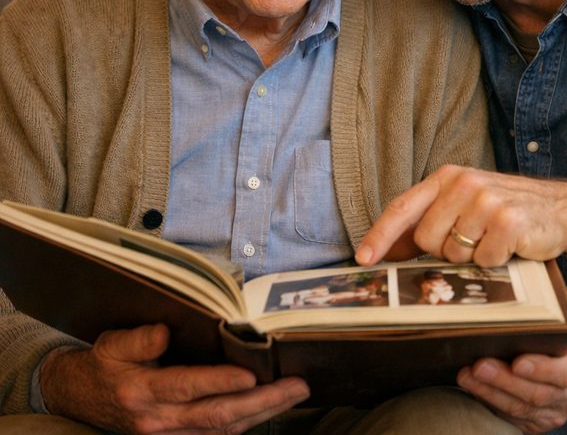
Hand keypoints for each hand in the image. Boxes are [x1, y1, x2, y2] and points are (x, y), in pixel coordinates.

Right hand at [40, 324, 309, 433]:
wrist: (80, 397)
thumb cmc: (103, 364)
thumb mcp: (113, 343)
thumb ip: (140, 338)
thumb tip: (167, 331)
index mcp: (142, 392)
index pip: (188, 387)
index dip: (221, 382)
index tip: (253, 374)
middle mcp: (159, 421)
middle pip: (217, 416)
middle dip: (262, 402)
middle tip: (297, 386)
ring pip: (223, 430)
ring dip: (263, 413)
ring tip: (294, 394)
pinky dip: (246, 423)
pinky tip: (270, 408)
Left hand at [356, 164, 566, 267]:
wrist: (559, 209)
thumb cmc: (504, 211)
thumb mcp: (462, 207)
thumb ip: (426, 225)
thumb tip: (383, 251)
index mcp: (447, 177)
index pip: (403, 207)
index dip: (380, 234)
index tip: (363, 259)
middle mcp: (463, 183)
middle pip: (427, 239)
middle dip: (444, 251)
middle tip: (471, 241)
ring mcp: (486, 200)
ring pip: (454, 252)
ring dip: (472, 257)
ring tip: (492, 240)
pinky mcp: (508, 220)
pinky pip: (485, 260)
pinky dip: (496, 262)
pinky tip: (510, 246)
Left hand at [458, 293, 566, 432]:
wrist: (560, 366)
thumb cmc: (560, 338)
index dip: (543, 370)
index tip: (518, 362)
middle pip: (538, 393)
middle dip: (505, 380)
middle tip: (480, 364)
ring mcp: (553, 411)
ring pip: (520, 407)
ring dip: (491, 391)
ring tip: (468, 374)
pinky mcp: (534, 422)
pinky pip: (510, 416)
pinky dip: (488, 400)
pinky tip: (471, 385)